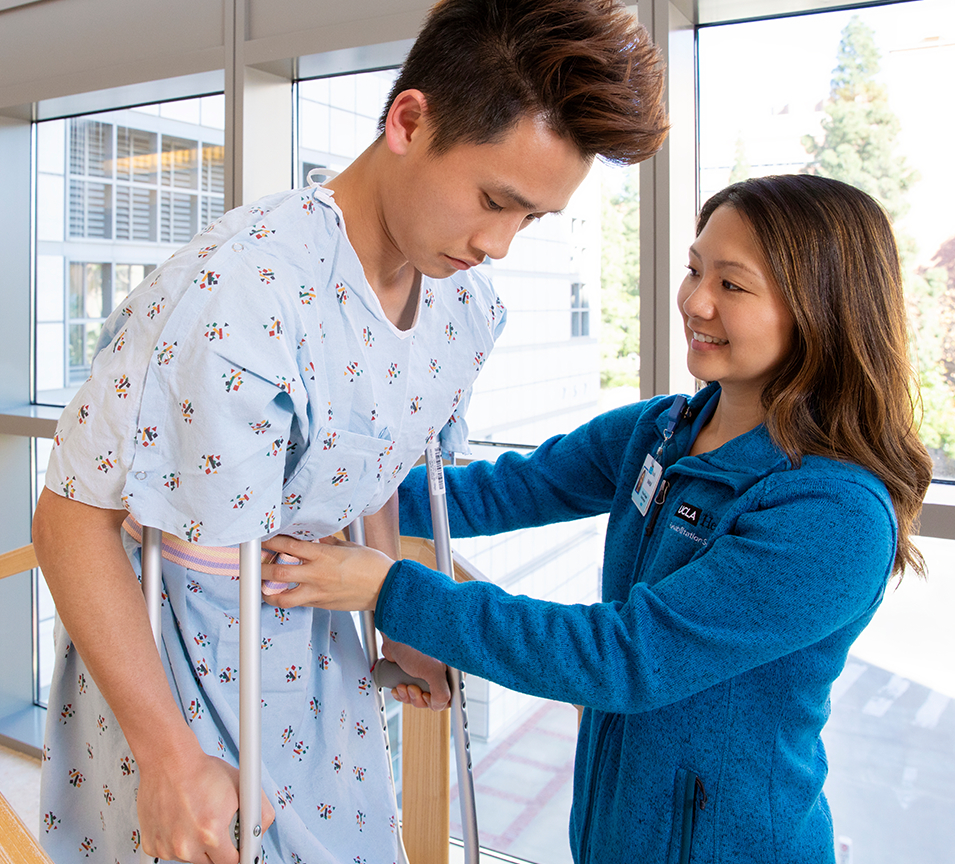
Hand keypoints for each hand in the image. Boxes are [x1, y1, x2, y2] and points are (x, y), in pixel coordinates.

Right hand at [137, 743, 274, 863]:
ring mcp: (167, 848)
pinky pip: (170, 852)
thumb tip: (259, 835)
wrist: (169, 761)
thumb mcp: (243, 787)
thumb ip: (260, 814)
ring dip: (195, 844)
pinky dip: (176, 840)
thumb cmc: (204, 772)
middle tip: (215, 824)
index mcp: (211, 835)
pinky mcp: (151, 845)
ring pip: (190, 857)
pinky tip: (180, 819)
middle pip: (210, 862)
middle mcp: (186, 847)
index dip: (238, 853)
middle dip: (217, 848)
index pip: (232, 862)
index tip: (238, 847)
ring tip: (196, 815)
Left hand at [261, 534, 391, 611]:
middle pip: (277, 573)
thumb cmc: (372, 565)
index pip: (288, 546)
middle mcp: (316, 575)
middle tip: (253, 565)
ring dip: (268, 594)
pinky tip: (286, 595)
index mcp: (323, 556)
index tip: (262, 539)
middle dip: (260, 569)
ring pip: (283, 598)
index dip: (271, 542)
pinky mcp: (321, 605)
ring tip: (263, 589)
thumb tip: (314, 538)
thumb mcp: (348, 547)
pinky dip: (289, 599)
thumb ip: (327, 543)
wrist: (387, 588)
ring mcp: (318, 593)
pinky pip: (299, 603)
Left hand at [381, 636, 450, 711]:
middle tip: (413, 689)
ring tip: (403, 686)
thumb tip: (438, 706)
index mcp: (452, 669)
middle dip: (420, 698)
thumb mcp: (432, 671)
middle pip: (436, 698)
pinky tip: (398, 687)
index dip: (441, 701)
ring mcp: (427, 673)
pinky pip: (411, 691)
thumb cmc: (414, 644)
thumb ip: (441, 693)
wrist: (394, 632)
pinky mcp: (414, 673)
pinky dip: (403, 693)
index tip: (428, 698)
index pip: (454, 694)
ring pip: (422, 696)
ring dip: (410, 696)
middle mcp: (442, 671)